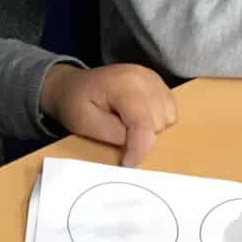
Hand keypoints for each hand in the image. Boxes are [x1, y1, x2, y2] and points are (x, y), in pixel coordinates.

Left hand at [39, 62, 177, 166]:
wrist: (72, 85)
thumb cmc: (74, 103)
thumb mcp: (84, 122)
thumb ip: (113, 134)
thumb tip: (135, 145)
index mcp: (123, 84)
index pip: (142, 122)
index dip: (139, 148)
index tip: (127, 164)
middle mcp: (143, 78)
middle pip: (159, 122)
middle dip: (141, 136)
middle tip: (117, 131)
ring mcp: (153, 78)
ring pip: (168, 117)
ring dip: (151, 129)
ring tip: (126, 124)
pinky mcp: (158, 83)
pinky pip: (170, 110)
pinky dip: (156, 120)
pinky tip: (136, 117)